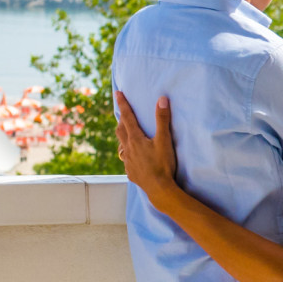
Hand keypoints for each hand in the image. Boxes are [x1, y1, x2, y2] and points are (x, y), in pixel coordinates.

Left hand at [115, 92, 178, 208]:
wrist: (158, 189)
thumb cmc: (163, 164)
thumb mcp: (165, 140)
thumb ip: (162, 119)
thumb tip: (161, 99)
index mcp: (135, 138)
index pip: (127, 117)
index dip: (123, 104)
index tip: (118, 93)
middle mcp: (128, 148)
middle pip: (120, 130)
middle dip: (121, 120)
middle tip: (123, 114)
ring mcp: (128, 161)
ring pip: (121, 145)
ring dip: (123, 137)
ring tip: (127, 135)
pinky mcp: (130, 171)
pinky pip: (126, 159)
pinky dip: (128, 154)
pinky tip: (133, 157)